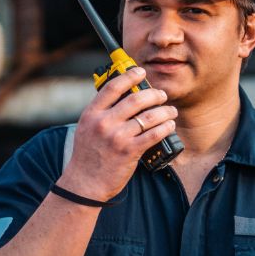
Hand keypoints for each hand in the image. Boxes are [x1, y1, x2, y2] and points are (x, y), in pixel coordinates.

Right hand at [58, 67, 177, 201]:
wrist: (84, 183)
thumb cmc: (87, 156)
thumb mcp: (86, 128)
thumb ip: (101, 112)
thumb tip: (122, 95)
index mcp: (91, 114)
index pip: (112, 87)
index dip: (129, 76)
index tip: (141, 72)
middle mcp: (103, 123)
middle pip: (135, 99)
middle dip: (154, 94)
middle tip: (161, 95)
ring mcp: (117, 137)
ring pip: (148, 116)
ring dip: (164, 111)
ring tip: (170, 111)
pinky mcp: (129, 151)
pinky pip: (153, 134)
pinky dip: (165, 127)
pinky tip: (169, 125)